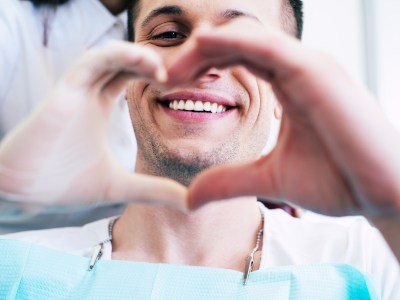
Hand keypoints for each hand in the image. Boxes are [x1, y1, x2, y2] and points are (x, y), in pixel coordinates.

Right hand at [0, 41, 186, 208]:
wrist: (23, 196)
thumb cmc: (64, 187)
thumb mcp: (121, 187)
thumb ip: (155, 191)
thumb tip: (191, 203)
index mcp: (100, 106)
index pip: (131, 75)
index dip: (154, 73)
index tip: (181, 83)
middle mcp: (89, 93)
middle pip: (124, 60)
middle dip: (152, 62)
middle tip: (179, 74)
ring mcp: (76, 90)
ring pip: (109, 56)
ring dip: (138, 55)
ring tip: (162, 70)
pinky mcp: (65, 92)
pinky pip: (92, 62)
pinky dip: (117, 55)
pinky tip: (144, 64)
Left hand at [176, 18, 399, 216]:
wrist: (382, 195)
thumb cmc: (338, 181)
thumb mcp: (268, 178)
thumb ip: (228, 181)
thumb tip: (189, 197)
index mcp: (287, 85)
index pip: (236, 60)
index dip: (200, 67)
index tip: (170, 84)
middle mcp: (297, 69)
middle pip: (235, 44)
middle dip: (196, 56)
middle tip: (164, 75)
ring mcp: (309, 66)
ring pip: (248, 37)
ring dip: (207, 46)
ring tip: (175, 67)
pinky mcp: (317, 72)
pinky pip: (269, 45)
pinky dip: (235, 42)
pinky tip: (205, 47)